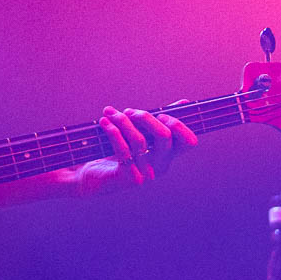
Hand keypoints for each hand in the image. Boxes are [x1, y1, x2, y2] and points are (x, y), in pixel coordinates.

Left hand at [79, 105, 198, 192]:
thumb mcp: (140, 133)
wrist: (92, 177)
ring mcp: (144, 173)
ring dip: (123, 121)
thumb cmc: (118, 151)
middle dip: (146, 117)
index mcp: (167, 155)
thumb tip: (184, 102)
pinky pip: (123, 149)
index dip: (178, 125)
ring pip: (140, 140)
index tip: (161, 114)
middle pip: (164, 136)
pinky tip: (104, 122)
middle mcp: (159, 166)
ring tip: (110, 113)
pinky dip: (112, 131)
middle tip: (129, 112)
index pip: (188, 142)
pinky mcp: (126, 177)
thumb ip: (160, 120)